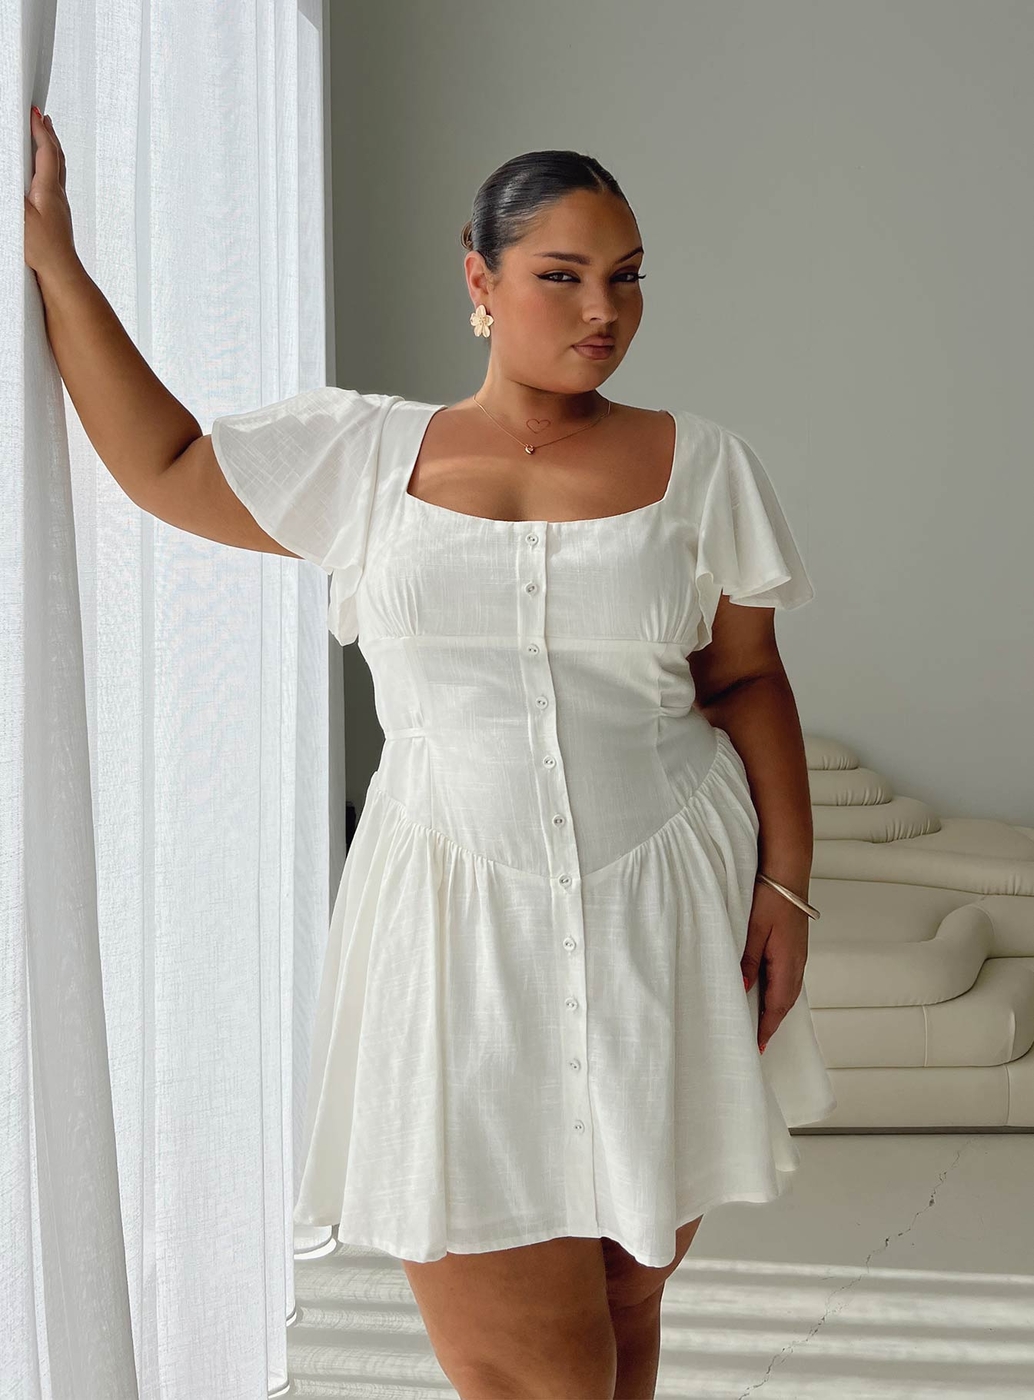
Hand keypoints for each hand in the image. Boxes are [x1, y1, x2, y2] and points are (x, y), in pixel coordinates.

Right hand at [24, 107, 78, 279]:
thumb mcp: (19, 215)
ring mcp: (60, 206)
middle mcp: (58, 195)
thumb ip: (10, 194)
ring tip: (47, 141)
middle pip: (57, 157)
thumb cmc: (43, 249)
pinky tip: (46, 178)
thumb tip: (5, 178)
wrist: (61, 273)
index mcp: (48, 189)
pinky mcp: (58, 217)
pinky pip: (56, 185)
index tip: (35, 112)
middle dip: (49, 135)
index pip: (46, 150)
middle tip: (44, 120)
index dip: (40, 129)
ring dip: (52, 152)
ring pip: (58, 171)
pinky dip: (51, 171)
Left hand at [741, 878, 808, 1054]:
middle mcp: (797, 963)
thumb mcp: (753, 930)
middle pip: (785, 1002)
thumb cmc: (772, 897)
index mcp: (788, 963)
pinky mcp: (794, 946)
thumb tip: (742, 988)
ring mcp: (798, 955)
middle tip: (757, 1041)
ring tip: (760, 1023)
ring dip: (775, 1009)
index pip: (777, 1006)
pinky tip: (767, 992)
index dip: (767, 1028)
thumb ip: (748, 960)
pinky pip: (788, 978)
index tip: (758, 1047)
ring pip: (787, 991)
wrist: (788, 873)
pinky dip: (778, 992)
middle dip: (771, 1023)